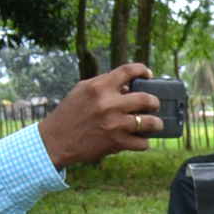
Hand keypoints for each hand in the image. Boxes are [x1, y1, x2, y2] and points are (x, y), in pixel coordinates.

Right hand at [36, 65, 161, 168]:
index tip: (148, 74)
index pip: (127, 71)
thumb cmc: (70, 113)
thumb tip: (128, 87)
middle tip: (154, 105)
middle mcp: (108, 103)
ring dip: (156, 124)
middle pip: (147, 99)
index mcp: (98, 87)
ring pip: (150, 122)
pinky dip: (143, 142)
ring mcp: (114, 123)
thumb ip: (104, 85)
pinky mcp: (117, 142)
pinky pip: (143, 143)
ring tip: (155, 124)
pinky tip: (139, 140)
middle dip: (154, 102)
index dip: (142, 70)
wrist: (56, 139)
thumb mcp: (82, 91)